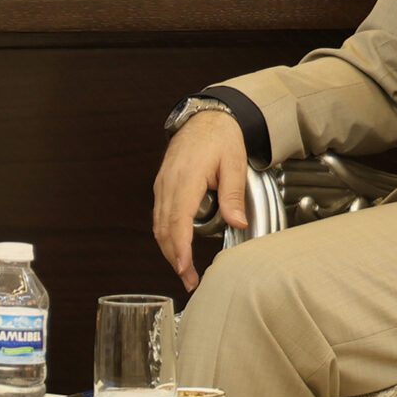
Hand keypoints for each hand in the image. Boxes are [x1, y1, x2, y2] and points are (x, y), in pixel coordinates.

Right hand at [153, 108, 248, 290]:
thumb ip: (233, 194)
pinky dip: (166, 235)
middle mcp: (168, 184)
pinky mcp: (163, 186)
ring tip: (184, 269)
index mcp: (186, 179)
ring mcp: (162, 185)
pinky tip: (178, 246)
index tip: (185, 269)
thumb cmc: (221, 137)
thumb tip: (237, 222)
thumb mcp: (234, 163)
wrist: (207, 117)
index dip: (180, 249)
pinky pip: (160, 216)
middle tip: (189, 280)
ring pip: (158, 225)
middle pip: (164, 229)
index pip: (178, 222)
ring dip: (169, 250)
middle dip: (174, 258)